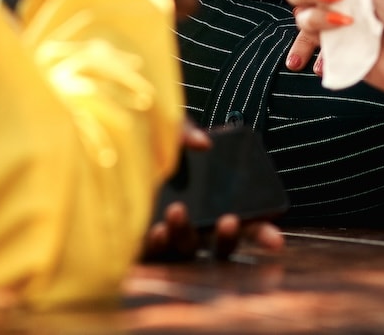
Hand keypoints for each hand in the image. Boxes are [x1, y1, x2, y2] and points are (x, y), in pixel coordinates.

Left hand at [140, 122, 287, 261]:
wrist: (107, 143)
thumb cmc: (147, 141)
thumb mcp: (167, 129)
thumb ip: (184, 130)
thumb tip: (203, 143)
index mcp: (212, 204)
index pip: (246, 226)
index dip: (263, 235)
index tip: (277, 240)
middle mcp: (195, 226)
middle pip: (219, 245)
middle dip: (227, 238)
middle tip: (227, 219)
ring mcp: (168, 237)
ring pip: (186, 251)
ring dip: (186, 236)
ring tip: (177, 214)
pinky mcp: (139, 244)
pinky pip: (152, 255)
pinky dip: (157, 246)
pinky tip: (155, 230)